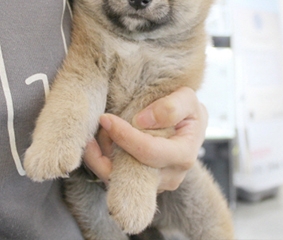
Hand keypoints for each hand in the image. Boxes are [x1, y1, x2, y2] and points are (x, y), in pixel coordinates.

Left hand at [82, 87, 207, 191]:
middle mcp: (169, 177)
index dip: (125, 135)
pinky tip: (95, 142)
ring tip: (99, 131)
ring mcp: (153, 184)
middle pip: (129, 172)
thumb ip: (171, 106)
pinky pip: (113, 179)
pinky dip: (100, 161)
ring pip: (116, 179)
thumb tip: (141, 121)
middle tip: (100, 123)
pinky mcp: (139, 184)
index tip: (106, 118)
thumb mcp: (187, 98)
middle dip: (109, 147)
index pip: (148, 151)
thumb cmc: (186, 110)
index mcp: (183, 156)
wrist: (187, 126)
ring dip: (100, 156)